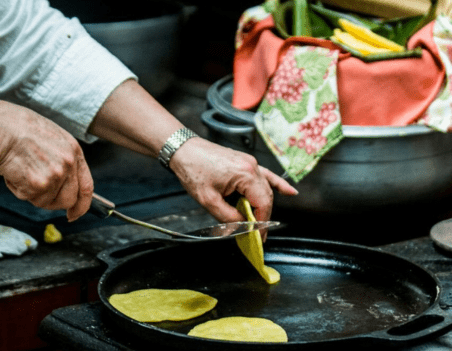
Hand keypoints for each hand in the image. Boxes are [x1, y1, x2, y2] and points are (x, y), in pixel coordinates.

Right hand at [0, 101, 93, 220]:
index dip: (82, 205)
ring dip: (33, 194)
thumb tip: (68, 186)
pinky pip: (29, 198)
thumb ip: (65, 161)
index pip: (86, 187)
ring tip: (23, 172)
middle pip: (68, 200)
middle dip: (54, 202)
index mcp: (75, 152)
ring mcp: (55, 175)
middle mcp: (69, 165)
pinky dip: (18, 190)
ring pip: (47, 202)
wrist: (2, 127)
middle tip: (38, 193)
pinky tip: (14, 171)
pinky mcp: (38, 184)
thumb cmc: (22, 130)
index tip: (74, 213)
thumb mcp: (54, 140)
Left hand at [170, 138, 297, 240]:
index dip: (262, 222)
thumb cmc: (193, 170)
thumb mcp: (209, 200)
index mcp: (245, 175)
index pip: (263, 203)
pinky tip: (289, 192)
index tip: (258, 236)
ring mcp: (250, 163)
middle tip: (258, 234)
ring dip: (264, 206)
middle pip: (266, 197)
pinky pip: (266, 175)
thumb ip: (228, 216)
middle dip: (263, 217)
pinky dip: (277, 185)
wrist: (184, 150)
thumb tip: (242, 226)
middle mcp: (252, 167)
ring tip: (263, 223)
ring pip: (265, 188)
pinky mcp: (245, 162)